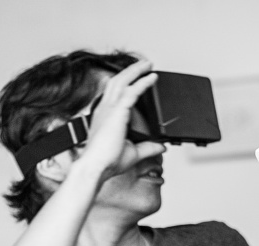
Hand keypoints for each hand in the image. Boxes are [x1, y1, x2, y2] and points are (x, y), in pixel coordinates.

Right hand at [81, 60, 164, 181]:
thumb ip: (149, 148)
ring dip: (136, 71)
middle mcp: (105, 109)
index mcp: (105, 117)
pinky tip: (152, 78)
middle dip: (131, 71)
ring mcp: (109, 109)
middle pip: (117, 81)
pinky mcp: (117, 112)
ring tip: (148, 65)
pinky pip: (132, 91)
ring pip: (123, 81)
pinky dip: (143, 82)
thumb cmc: (107, 162)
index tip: (136, 79)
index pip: (114, 93)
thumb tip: (162, 146)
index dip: (125, 83)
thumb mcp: (134, 153)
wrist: (97, 167)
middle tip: (144, 65)